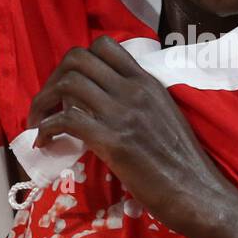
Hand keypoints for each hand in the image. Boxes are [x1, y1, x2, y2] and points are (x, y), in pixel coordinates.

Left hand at [27, 36, 236, 236]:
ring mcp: (123, 114)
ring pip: (68, 84)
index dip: (76, 61)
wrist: (197, 192)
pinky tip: (45, 143)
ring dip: (43, 103)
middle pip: (77, 58)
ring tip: (40, 124)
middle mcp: (134, 90)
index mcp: (147, 82)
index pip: (103, 45)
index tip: (69, 86)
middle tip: (48, 104)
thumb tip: (104, 102)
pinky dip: (47, 130)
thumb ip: (137, 101)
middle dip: (53, 78)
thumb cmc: (181, 161)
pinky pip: (66, 120)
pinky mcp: (113, 141)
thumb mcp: (163, 115)